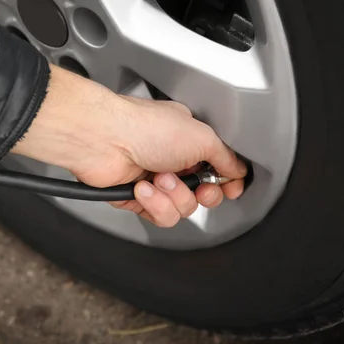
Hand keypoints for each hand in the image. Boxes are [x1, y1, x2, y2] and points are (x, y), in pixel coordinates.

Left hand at [12, 65, 246, 226]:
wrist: (104, 139)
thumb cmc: (145, 127)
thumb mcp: (202, 136)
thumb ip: (226, 157)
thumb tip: (238, 170)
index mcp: (190, 140)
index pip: (218, 168)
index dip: (227, 182)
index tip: (231, 187)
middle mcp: (173, 159)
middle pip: (203, 194)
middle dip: (203, 193)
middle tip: (197, 185)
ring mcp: (154, 180)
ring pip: (182, 209)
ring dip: (173, 196)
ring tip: (159, 178)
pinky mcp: (137, 199)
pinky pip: (159, 215)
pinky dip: (153, 204)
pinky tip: (142, 187)